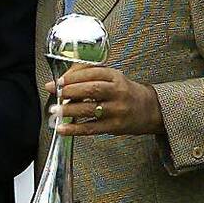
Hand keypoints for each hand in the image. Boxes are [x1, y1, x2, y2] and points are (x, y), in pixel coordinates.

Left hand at [45, 66, 164, 135]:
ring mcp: (116, 110)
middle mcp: (117, 92)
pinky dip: (74, 129)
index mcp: (115, 77)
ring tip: (54, 110)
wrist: (149, 109)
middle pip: (91, 90)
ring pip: (90, 109)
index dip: (73, 76)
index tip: (59, 81)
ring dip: (68, 110)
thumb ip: (88, 74)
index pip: (93, 73)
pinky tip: (61, 129)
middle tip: (54, 92)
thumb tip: (62, 79)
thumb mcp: (111, 77)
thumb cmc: (123, 91)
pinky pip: (91, 128)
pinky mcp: (114, 126)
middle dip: (69, 91)